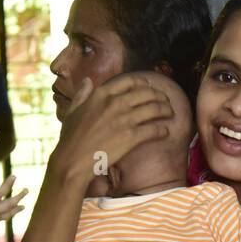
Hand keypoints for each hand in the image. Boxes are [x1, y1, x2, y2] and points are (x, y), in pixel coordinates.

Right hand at [49, 74, 173, 189]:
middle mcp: (115, 103)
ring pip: (154, 108)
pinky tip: (166, 132)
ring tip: (170, 113)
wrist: (73, 161)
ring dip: (166, 110)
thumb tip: (87, 80)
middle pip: (146, 93)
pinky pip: (154, 129)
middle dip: (160, 96)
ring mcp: (124, 119)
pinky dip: (163, 130)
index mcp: (101, 94)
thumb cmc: (70, 138)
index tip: (150, 87)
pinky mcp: (131, 137)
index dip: (143, 83)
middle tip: (165, 101)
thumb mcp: (72, 111)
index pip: (129, 81)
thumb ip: (82, 94)